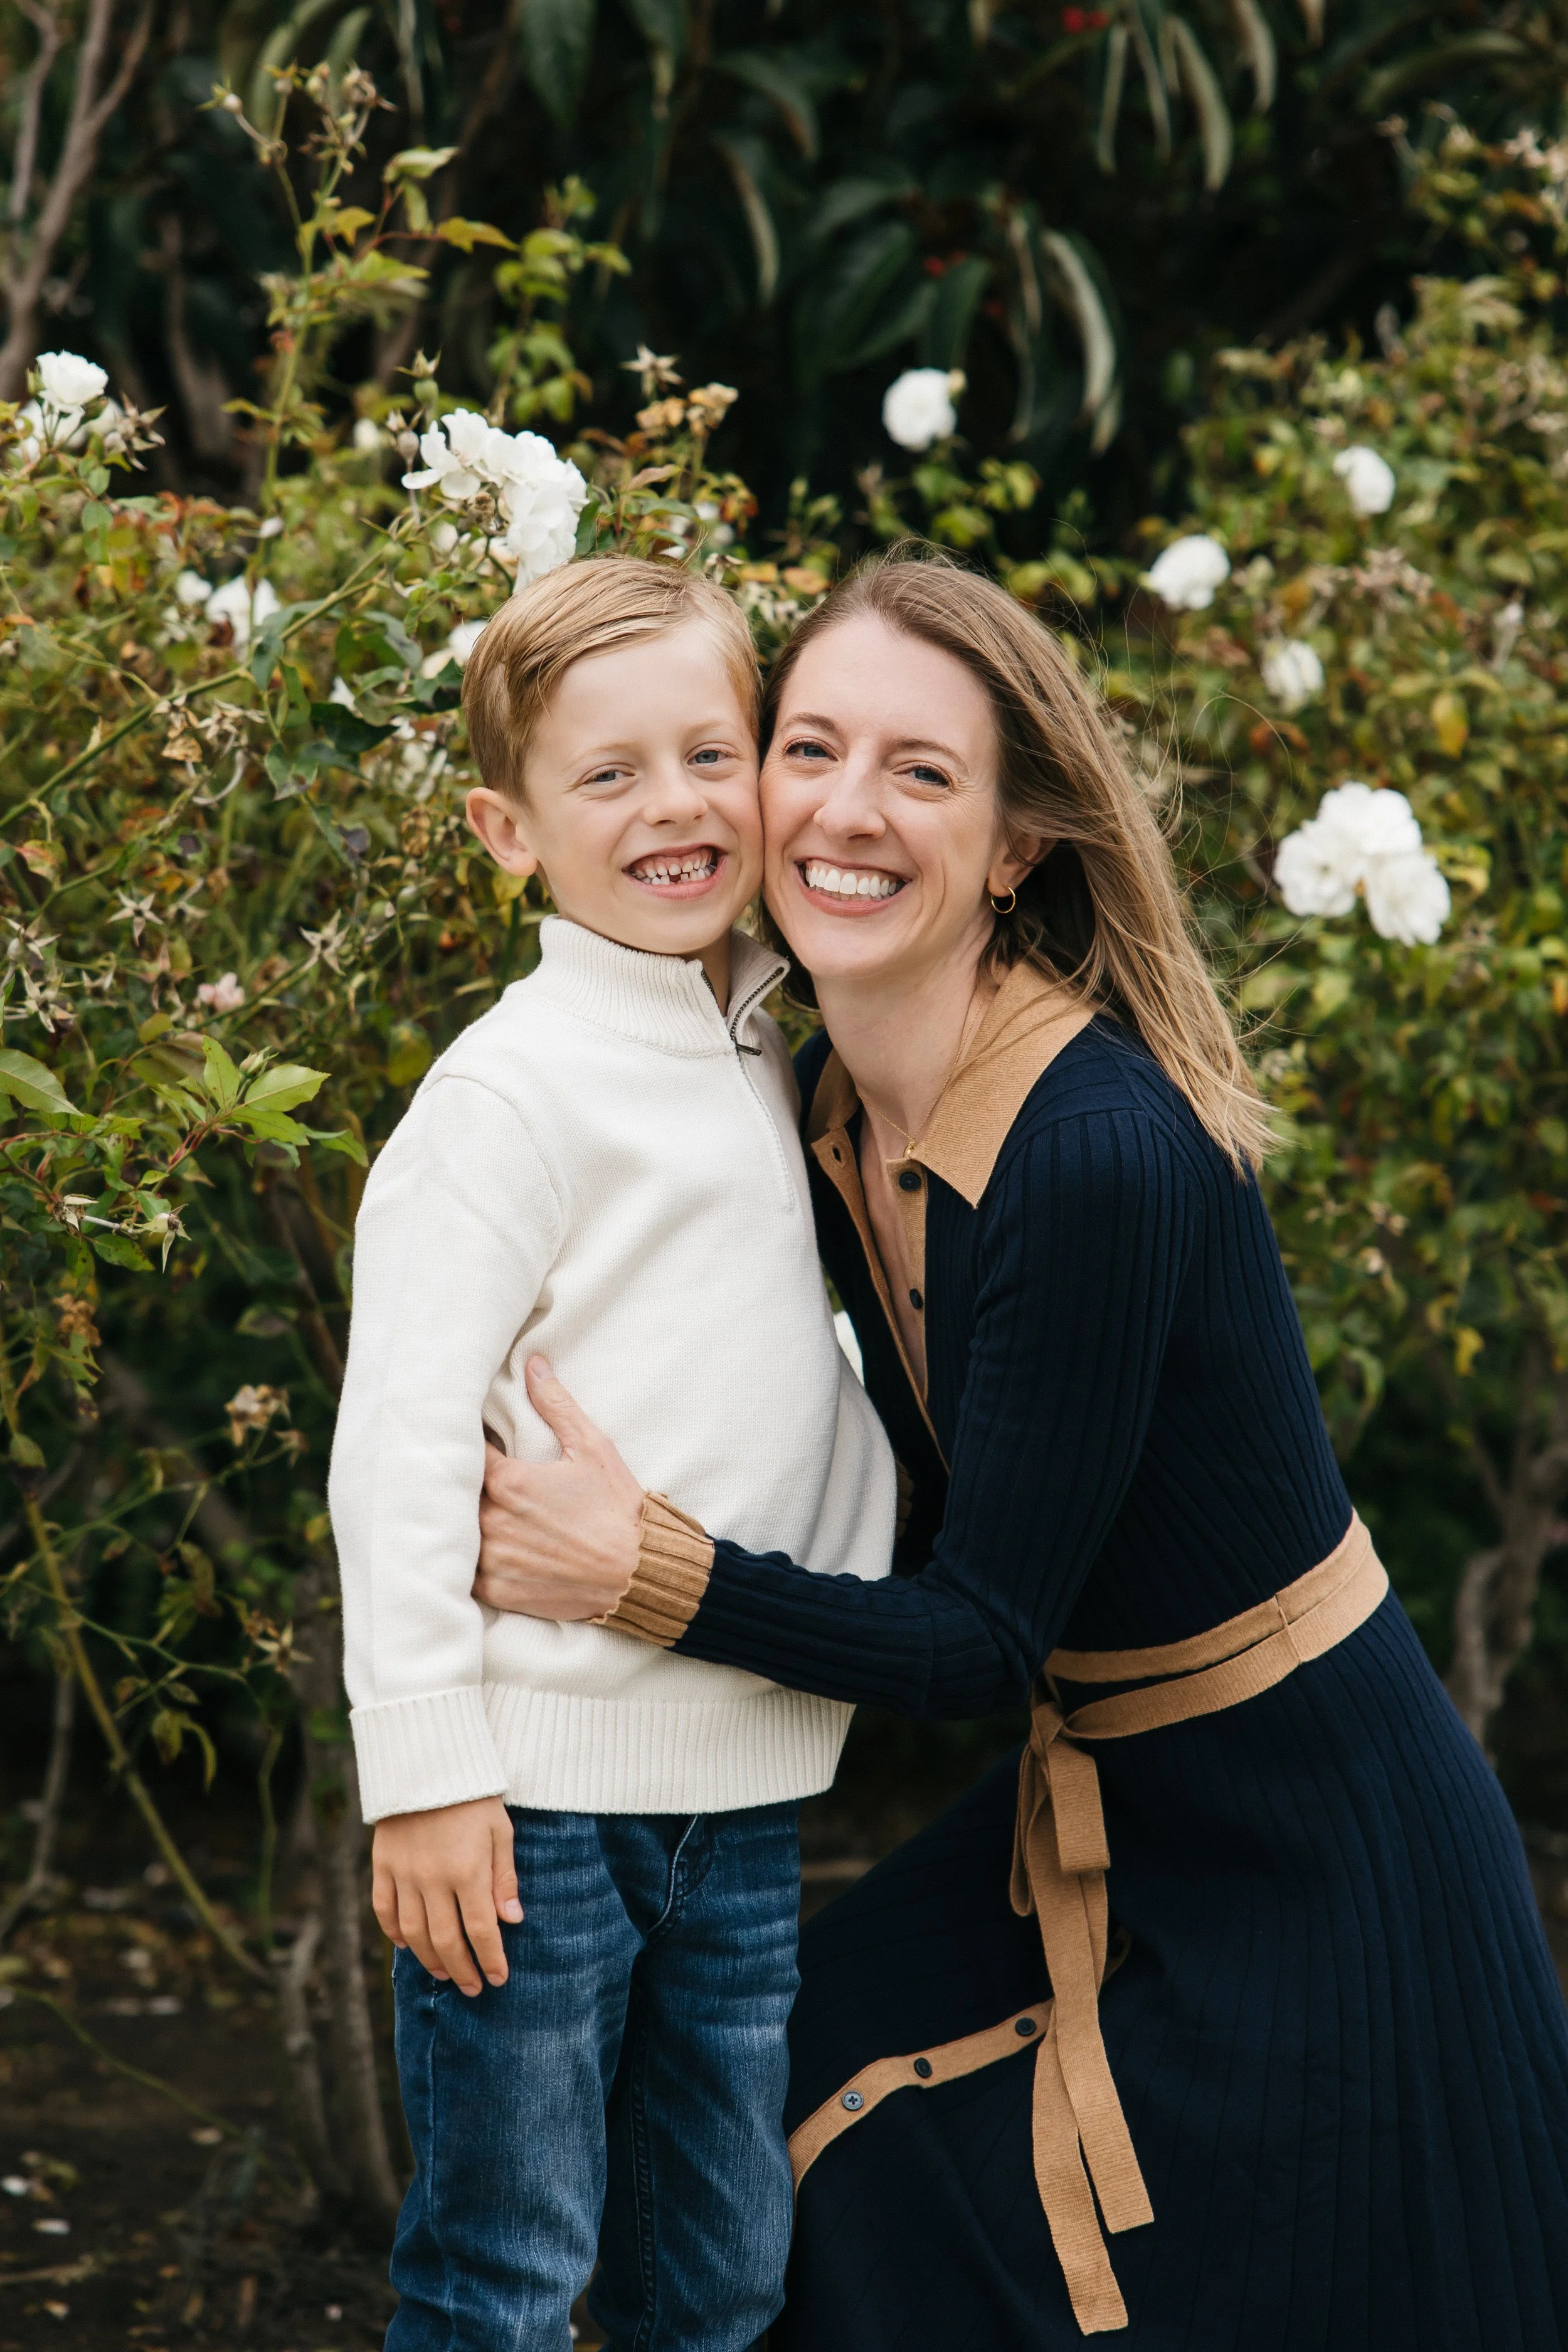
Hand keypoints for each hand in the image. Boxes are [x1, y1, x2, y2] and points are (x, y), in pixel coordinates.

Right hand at [371, 1795, 521, 1995]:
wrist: (428, 1761)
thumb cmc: (473, 1797)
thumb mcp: (500, 1831)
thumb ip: (505, 1878)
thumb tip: (512, 1921)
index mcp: (467, 1870)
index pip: (481, 1930)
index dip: (490, 1959)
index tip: (499, 1978)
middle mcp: (432, 1878)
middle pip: (445, 1940)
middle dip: (462, 1970)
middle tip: (474, 1987)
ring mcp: (403, 1873)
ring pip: (413, 1933)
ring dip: (429, 1959)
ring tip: (445, 1973)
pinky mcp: (382, 1864)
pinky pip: (384, 1909)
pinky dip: (394, 1933)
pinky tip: (408, 1945)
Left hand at [474, 1356, 643, 1621]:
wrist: (640, 1573)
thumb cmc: (618, 1508)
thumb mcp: (593, 1448)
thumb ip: (555, 1405)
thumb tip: (532, 1364)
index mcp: (508, 1481)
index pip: (463, 1453)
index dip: (467, 1446)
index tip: (474, 1443)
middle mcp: (492, 1521)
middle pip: (455, 1495)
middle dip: (465, 1486)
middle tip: (475, 1481)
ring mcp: (493, 1560)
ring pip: (458, 1534)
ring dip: (465, 1524)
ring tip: (478, 1516)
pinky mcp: (498, 1591)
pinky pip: (466, 1574)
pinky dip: (471, 1562)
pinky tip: (488, 1550)